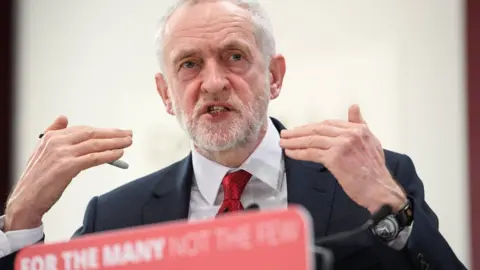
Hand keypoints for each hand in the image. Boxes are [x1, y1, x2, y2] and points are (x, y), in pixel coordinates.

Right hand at [4, 116, 132, 230]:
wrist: (26, 200)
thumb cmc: (37, 178)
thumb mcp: (42, 150)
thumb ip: (53, 132)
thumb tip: (63, 118)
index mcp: (52, 136)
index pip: (84, 129)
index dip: (104, 130)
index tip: (118, 131)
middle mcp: (56, 142)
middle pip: (92, 134)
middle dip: (113, 134)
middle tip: (128, 134)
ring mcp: (62, 153)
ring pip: (95, 144)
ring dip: (115, 143)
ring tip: (128, 143)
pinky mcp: (67, 167)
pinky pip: (93, 158)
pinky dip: (108, 155)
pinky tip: (119, 154)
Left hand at [279, 105, 406, 213]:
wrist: (380, 190)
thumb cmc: (375, 171)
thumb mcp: (371, 141)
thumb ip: (359, 123)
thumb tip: (353, 107)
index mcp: (358, 129)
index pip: (328, 123)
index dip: (311, 127)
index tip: (300, 130)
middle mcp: (350, 134)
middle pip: (317, 129)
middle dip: (299, 132)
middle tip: (286, 134)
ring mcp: (342, 145)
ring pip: (312, 140)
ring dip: (294, 141)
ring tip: (284, 142)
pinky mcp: (335, 159)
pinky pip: (311, 153)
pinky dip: (299, 153)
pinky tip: (290, 153)